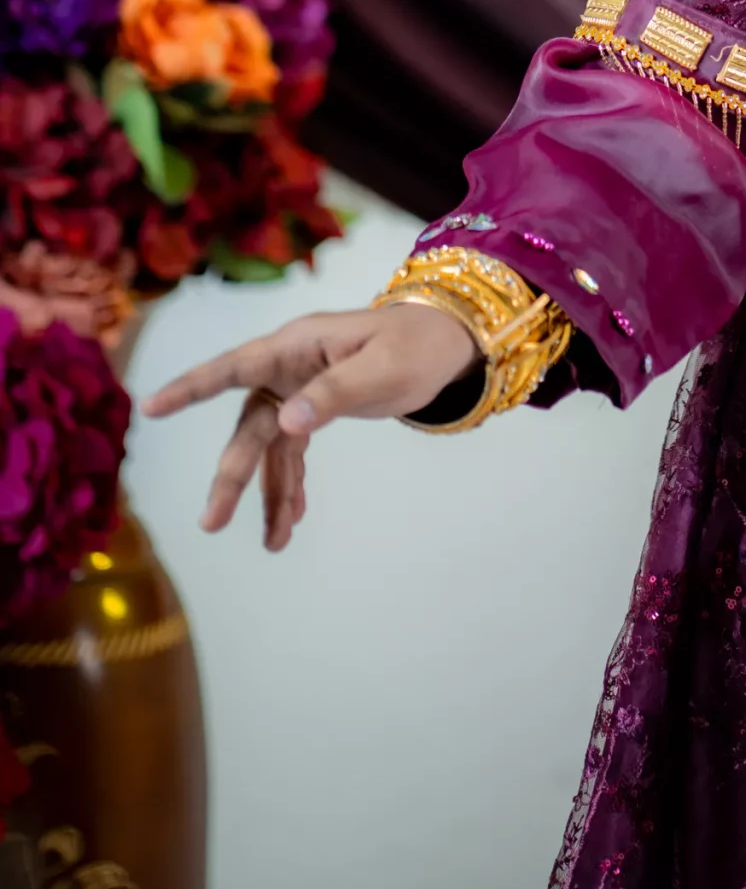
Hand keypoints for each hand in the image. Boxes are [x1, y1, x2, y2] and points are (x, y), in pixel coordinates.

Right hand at [141, 303, 478, 551]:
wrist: (450, 346)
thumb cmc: (418, 346)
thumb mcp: (383, 368)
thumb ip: (335, 393)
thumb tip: (288, 423)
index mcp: (299, 345)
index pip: (236, 367)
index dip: (192, 387)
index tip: (153, 407)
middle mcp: (290, 367)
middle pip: (250, 425)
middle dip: (232, 475)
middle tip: (212, 522)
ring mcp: (300, 389)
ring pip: (269, 448)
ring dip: (267, 494)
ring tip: (273, 543)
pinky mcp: (316, 409)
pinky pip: (292, 454)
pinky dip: (291, 486)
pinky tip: (290, 521)